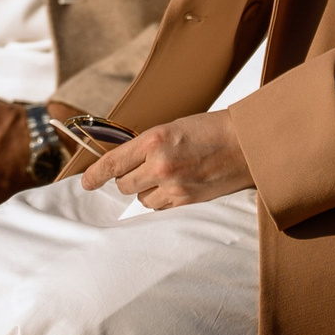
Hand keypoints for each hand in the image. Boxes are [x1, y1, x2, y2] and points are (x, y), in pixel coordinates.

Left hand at [82, 109, 253, 207]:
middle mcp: (159, 164)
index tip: (87, 183)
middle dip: (129, 178)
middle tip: (145, 169)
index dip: (95, 175)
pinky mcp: (185, 200)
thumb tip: (125, 163)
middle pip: (123, 184)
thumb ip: (148, 145)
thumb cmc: (212, 130)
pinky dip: (162, 199)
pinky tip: (178, 185)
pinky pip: (159, 206)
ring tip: (168, 176)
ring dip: (147, 190)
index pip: (112, 162)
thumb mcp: (174, 127)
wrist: (247, 143)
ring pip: (141, 198)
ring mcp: (172, 185)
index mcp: (154, 139)